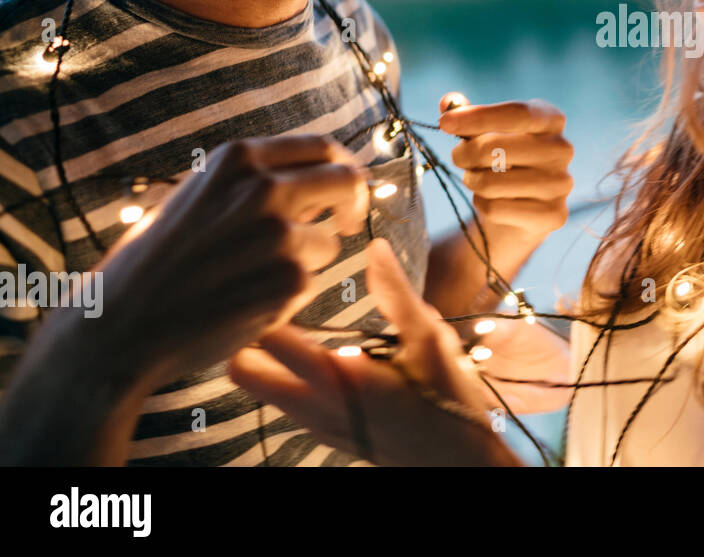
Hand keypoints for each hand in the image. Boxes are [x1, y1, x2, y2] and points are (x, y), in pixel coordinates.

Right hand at [92, 135, 367, 388]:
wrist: (121, 324)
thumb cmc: (154, 262)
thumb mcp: (194, 194)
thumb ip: (248, 180)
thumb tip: (306, 173)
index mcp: (238, 158)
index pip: (321, 147)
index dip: (341, 168)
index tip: (344, 189)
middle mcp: (263, 187)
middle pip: (346, 182)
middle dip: (352, 204)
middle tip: (346, 223)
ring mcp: (280, 232)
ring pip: (327, 242)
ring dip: (304, 262)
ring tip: (250, 280)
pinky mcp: (291, 278)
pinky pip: (312, 282)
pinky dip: (288, 296)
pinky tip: (247, 304)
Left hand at [230, 238, 520, 465]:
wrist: (457, 461)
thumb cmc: (447, 399)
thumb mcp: (430, 340)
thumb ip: (397, 293)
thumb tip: (375, 247)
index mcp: (335, 376)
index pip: (266, 338)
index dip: (267, 303)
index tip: (283, 282)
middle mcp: (313, 405)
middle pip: (241, 370)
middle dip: (247, 336)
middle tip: (275, 306)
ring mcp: (314, 424)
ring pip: (259, 389)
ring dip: (266, 357)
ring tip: (295, 326)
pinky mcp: (323, 434)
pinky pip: (285, 402)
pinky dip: (288, 377)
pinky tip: (321, 357)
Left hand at [438, 93, 573, 251]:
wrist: (522, 207)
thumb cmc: (502, 159)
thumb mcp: (485, 131)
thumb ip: (466, 115)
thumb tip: (448, 102)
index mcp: (551, 119)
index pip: (516, 113)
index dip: (478, 117)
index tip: (445, 123)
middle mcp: (562, 148)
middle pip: (496, 147)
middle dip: (464, 153)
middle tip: (458, 157)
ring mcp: (561, 183)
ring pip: (491, 182)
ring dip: (472, 181)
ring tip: (476, 179)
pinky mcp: (553, 215)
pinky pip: (496, 208)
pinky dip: (482, 204)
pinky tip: (491, 201)